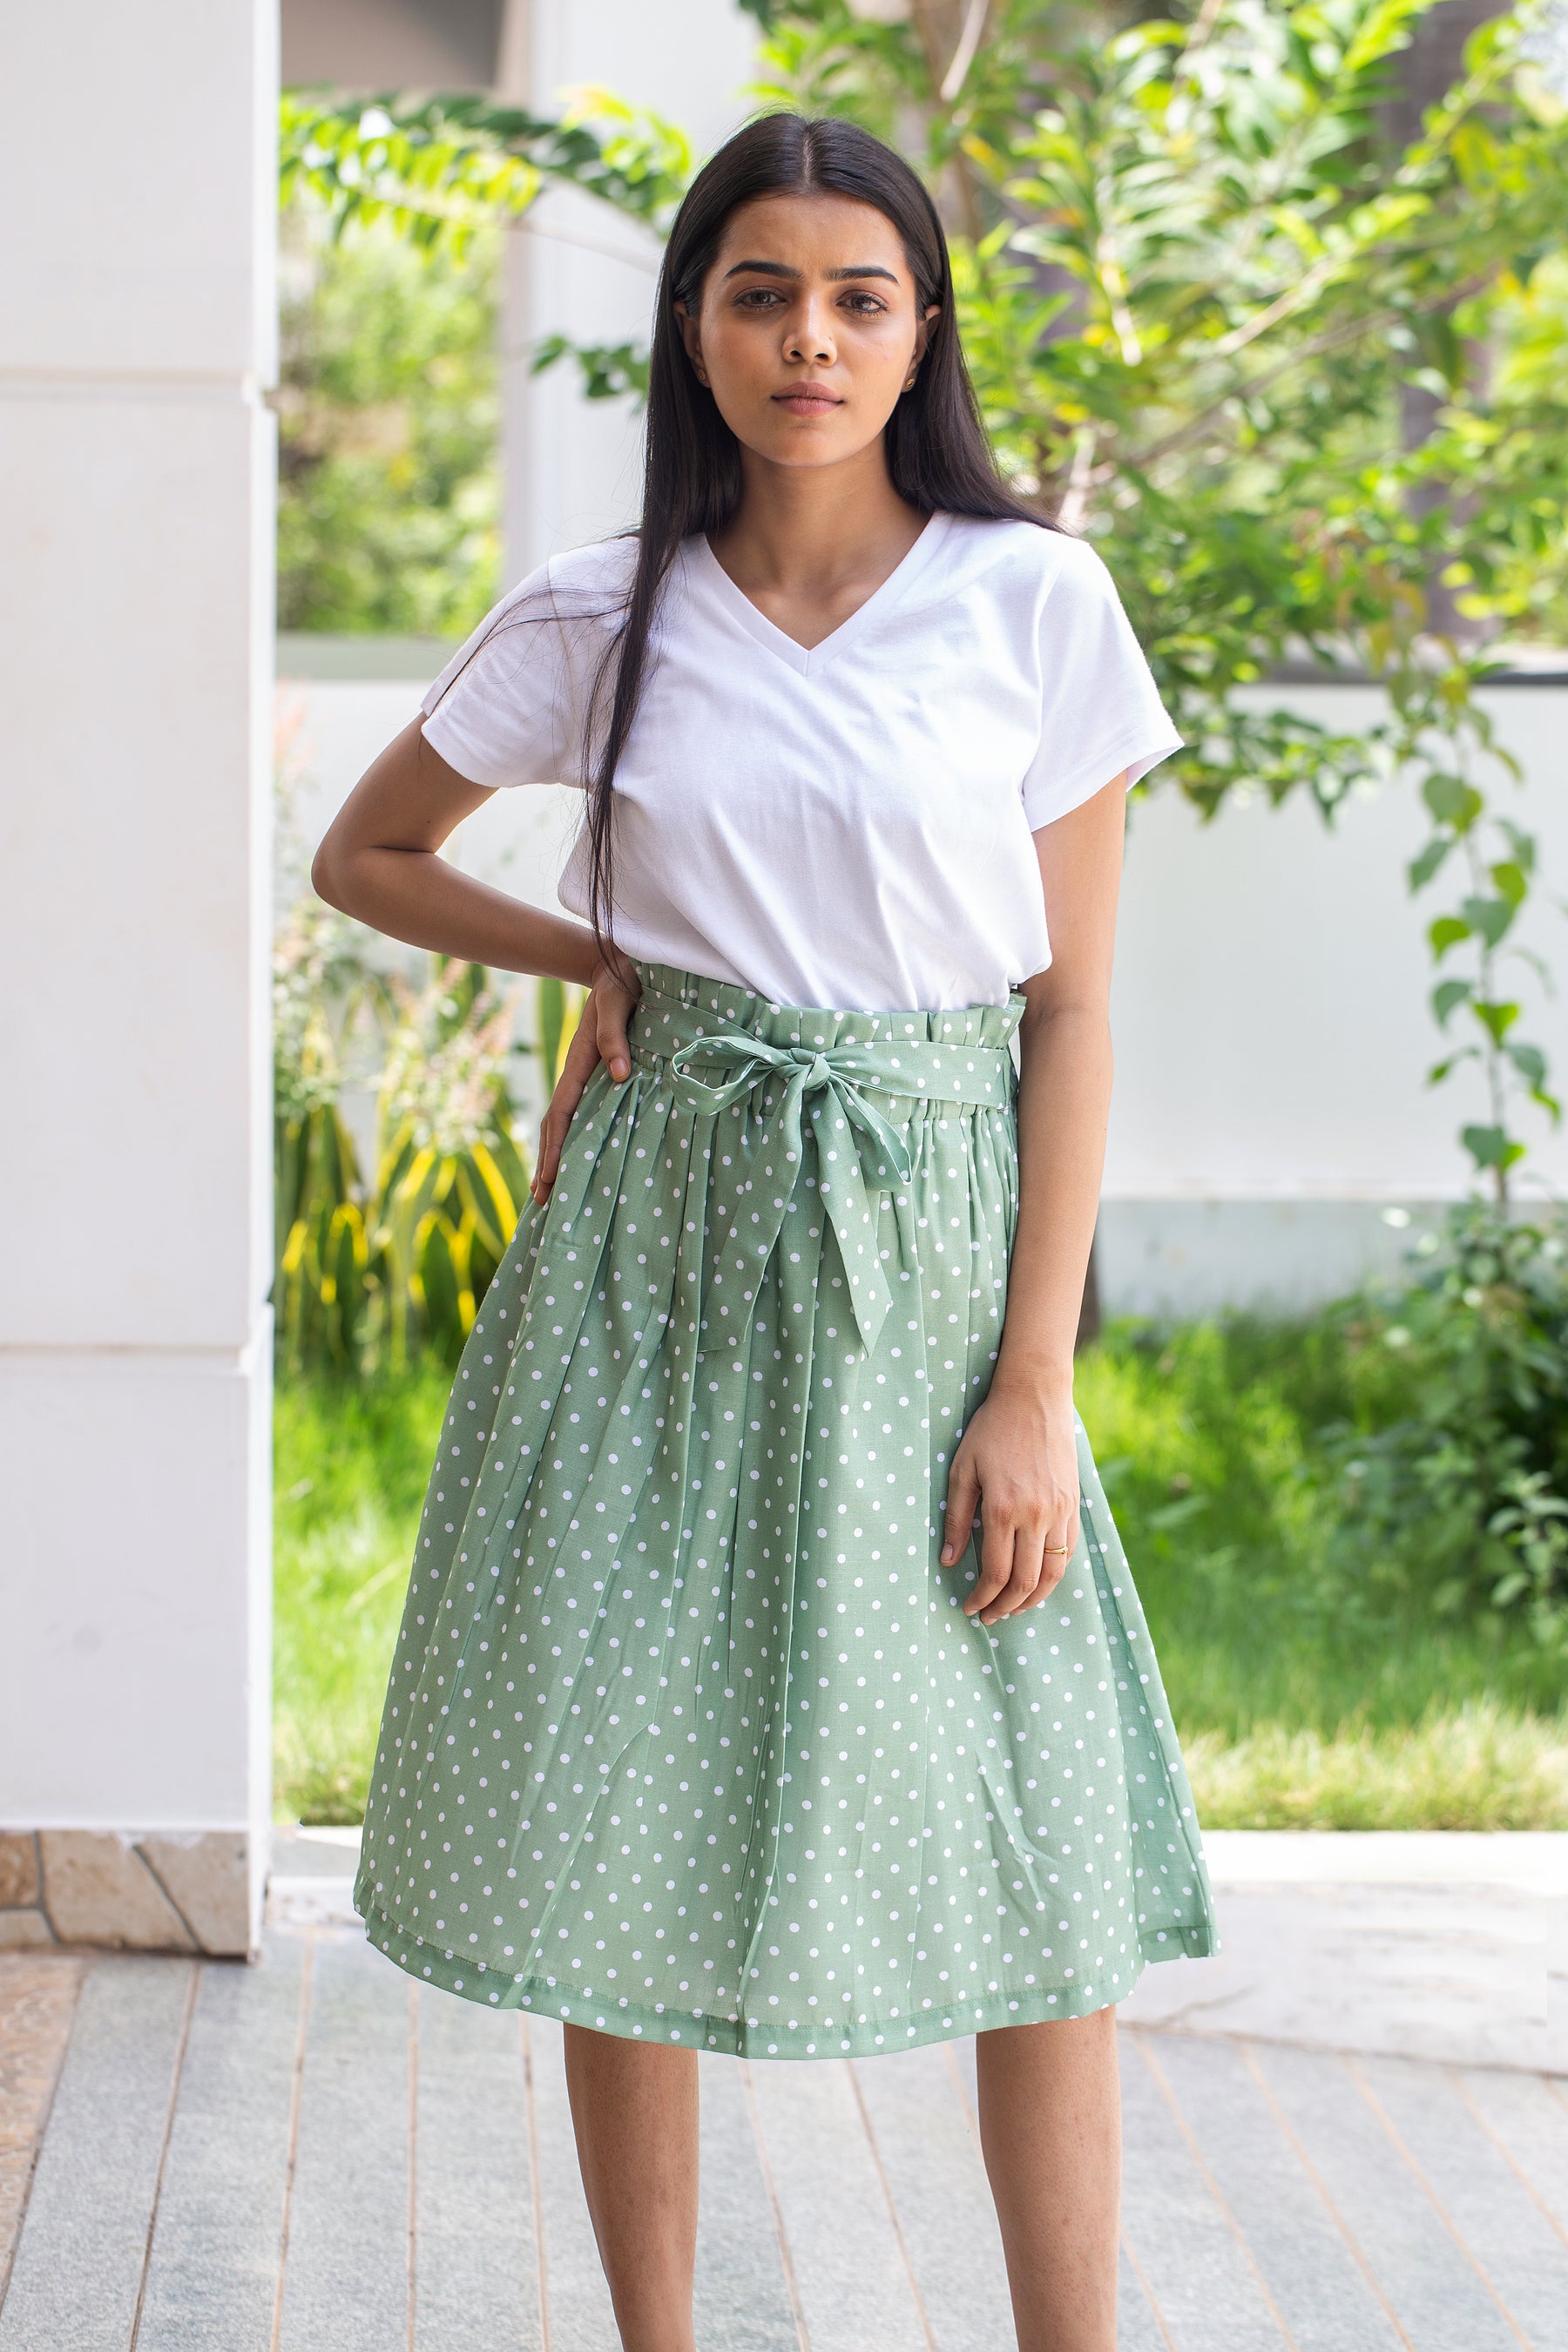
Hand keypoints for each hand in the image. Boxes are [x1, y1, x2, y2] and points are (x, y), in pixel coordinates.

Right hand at [529, 958, 641, 1204]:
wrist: (616, 965)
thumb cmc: (620, 983)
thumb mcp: (619, 1003)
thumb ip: (615, 1037)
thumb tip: (619, 1076)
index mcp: (579, 1061)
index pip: (562, 1113)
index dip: (555, 1147)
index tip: (549, 1178)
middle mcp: (577, 1073)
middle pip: (555, 1126)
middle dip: (547, 1162)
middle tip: (541, 1201)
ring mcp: (584, 1076)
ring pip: (564, 1123)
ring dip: (556, 1155)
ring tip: (549, 1190)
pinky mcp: (596, 1074)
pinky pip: (582, 1113)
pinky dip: (574, 1138)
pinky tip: (578, 1156)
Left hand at [939, 1378, 1080, 1626]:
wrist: (1034, 1397)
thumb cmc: (991, 1430)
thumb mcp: (962, 1469)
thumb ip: (957, 1518)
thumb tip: (951, 1561)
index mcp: (1004, 1509)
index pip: (996, 1573)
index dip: (982, 1598)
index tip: (970, 1607)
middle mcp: (1036, 1516)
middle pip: (1025, 1582)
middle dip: (1005, 1607)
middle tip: (989, 1616)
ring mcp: (1060, 1511)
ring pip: (1053, 1574)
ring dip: (1032, 1599)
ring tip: (1014, 1608)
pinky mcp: (1073, 1504)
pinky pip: (1069, 1552)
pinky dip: (1054, 1574)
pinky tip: (1037, 1580)